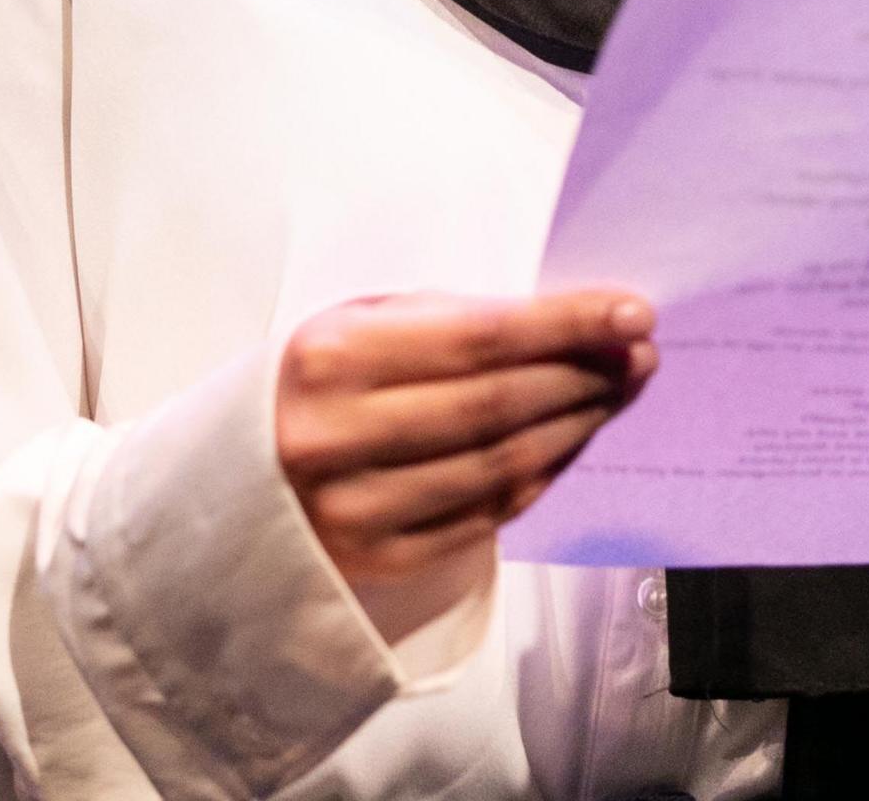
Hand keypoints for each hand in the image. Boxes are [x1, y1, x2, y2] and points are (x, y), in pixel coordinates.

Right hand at [275, 287, 658, 594]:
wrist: (229, 485)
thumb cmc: (312, 384)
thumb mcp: (355, 324)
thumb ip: (447, 321)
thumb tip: (571, 324)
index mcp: (330, 357)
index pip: (478, 339)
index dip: (565, 326)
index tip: (631, 311)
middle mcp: (339, 438)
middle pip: (500, 404)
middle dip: (585, 373)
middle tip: (640, 351)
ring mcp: (359, 508)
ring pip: (502, 464)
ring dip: (578, 424)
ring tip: (618, 390)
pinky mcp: (381, 558)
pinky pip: (489, 512)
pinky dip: (545, 472)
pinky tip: (575, 438)